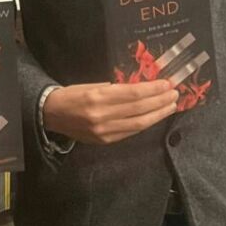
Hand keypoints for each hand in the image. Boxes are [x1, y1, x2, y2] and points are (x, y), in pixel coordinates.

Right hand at [44, 80, 178, 144]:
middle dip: (160, 101)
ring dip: (158, 115)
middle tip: (175, 94)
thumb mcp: (92, 85)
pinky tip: (155, 117)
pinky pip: (130, 132)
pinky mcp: (105, 141)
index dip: (153, 90)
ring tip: (171, 106)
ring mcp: (104, 131)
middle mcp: (102, 116)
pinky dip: (145, 124)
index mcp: (98, 97)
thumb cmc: (72, 95)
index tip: (167, 84)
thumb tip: (142, 88)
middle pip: (139, 109)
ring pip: (138, 124)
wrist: (51, 115)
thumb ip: (116, 88)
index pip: (133, 94)